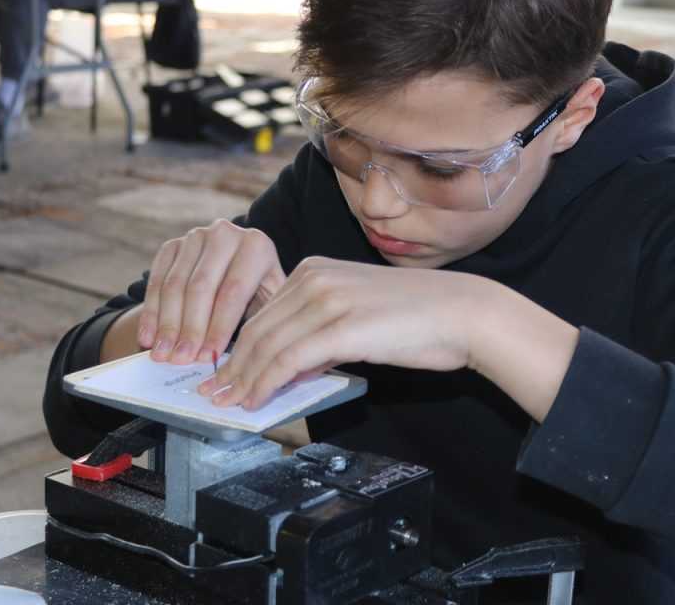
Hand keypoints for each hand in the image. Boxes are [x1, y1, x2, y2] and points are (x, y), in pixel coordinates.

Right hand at [139, 219, 287, 364]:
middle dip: (189, 329)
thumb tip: (241, 358)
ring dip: (166, 324)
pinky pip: (156, 281)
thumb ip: (258, 321)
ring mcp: (196, 237)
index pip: (233, 292)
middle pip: (201, 288)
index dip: (219, 327)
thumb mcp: (269, 300)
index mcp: (256, 246)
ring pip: (175, 286)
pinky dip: (151, 312)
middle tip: (180, 359)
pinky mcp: (172, 245)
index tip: (208, 357)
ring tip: (162, 354)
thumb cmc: (258, 290)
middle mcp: (225, 235)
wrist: (236, 263)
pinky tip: (148, 338)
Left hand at [197, 257, 494, 409]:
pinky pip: (289, 359)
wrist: (463, 313)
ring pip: (266, 346)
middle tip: (212, 396)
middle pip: (256, 329)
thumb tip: (291, 366)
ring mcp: (328, 300)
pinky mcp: (342, 326)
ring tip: (227, 405)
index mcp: (316, 268)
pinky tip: (257, 399)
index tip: (222, 374)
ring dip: (242, 381)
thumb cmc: (421, 317)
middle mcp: (315, 278)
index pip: (261, 313)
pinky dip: (266, 383)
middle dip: (230, 367)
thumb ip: (321, 331)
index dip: (236, 348)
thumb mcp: (358, 312)